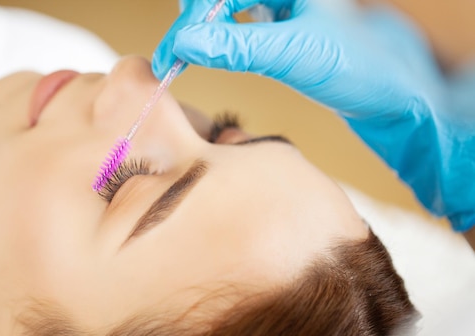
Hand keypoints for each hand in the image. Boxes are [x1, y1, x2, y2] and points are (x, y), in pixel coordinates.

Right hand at [152, 0, 474, 231]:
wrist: (393, 95)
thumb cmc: (359, 68)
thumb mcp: (294, 54)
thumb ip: (237, 46)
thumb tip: (186, 41)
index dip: (193, 18)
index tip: (173, 53)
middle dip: (194, 22)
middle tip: (174, 58)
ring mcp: (282, 3)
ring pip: (226, 8)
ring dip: (203, 32)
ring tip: (183, 60)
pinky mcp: (281, 24)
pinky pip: (239, 24)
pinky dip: (220, 40)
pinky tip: (211, 56)